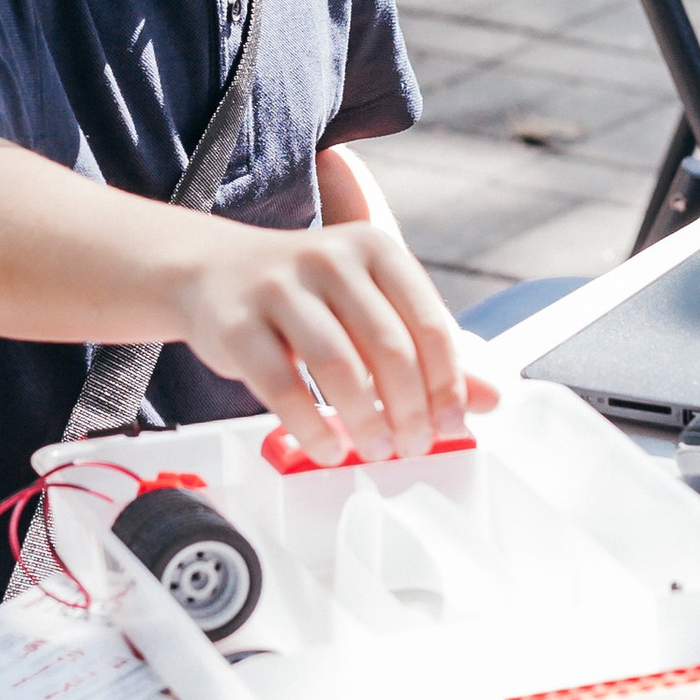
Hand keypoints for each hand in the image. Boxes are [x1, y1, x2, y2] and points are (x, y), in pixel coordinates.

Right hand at [167, 217, 498, 465]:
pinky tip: (327, 448)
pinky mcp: (238, 324)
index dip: (447, 380)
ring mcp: (280, 287)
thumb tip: (490, 398)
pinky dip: (310, 427)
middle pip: (387, 346)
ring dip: (364, 420)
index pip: (427, 320)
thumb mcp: (369, 306)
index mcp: (374, 249)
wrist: (210, 272)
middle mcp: (330, 259)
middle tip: (415, 446)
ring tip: (377, 449)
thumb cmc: (303, 296)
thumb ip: (428, 349)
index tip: (453, 423)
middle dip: (410, 407)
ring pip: (338, 365)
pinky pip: (282, 385)